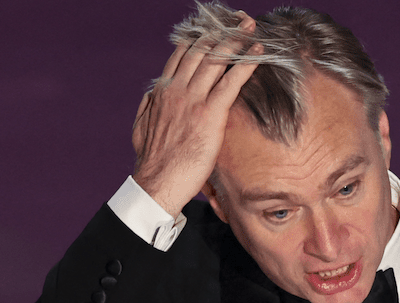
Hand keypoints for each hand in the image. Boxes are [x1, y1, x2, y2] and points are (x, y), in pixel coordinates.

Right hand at [131, 12, 261, 215]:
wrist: (157, 183)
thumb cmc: (151, 162)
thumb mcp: (141, 127)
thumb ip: (147, 106)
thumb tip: (152, 93)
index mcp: (163, 90)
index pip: (183, 53)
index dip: (201, 37)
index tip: (216, 28)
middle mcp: (178, 88)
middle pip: (202, 49)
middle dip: (223, 31)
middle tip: (240, 22)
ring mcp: (193, 99)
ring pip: (217, 59)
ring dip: (237, 40)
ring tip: (252, 28)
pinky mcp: (210, 114)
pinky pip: (231, 81)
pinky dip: (246, 63)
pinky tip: (258, 53)